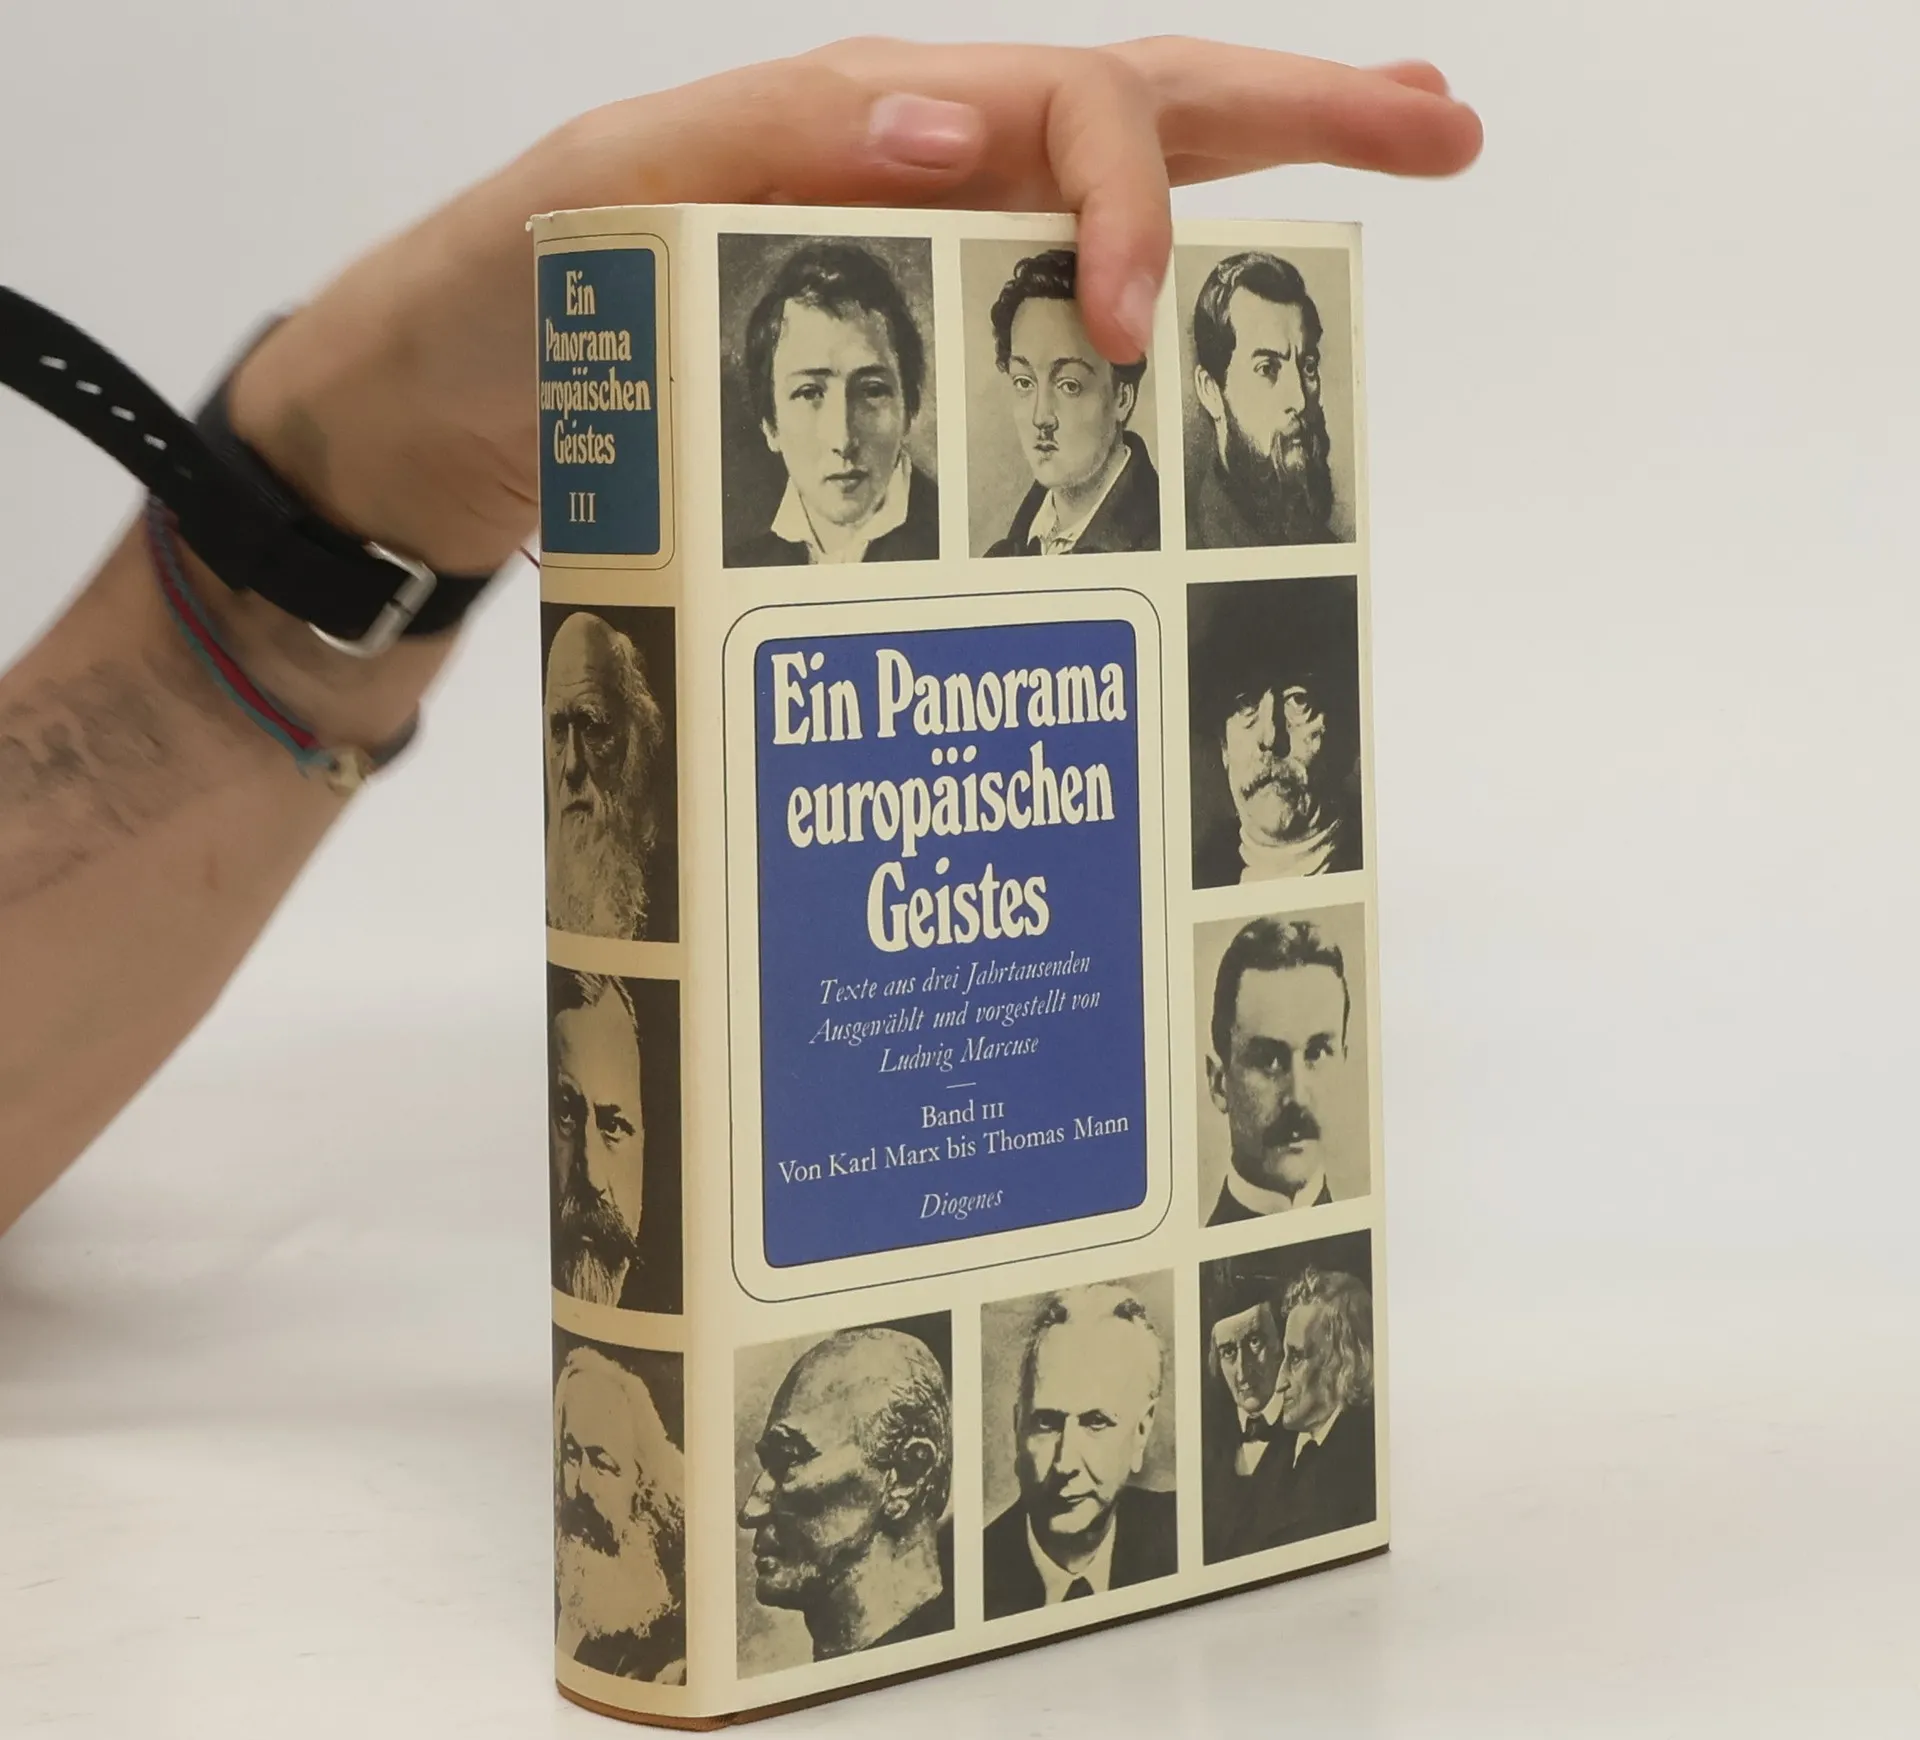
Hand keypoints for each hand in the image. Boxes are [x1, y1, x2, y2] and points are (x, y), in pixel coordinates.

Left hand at [231, 37, 1481, 576]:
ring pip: (1118, 203)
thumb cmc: (511, 300)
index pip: (1071, 109)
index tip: (1132, 340)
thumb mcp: (610, 192)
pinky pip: (1047, 316)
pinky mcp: (903, 350)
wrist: (449, 415)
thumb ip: (767, 141)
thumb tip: (954, 122)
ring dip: (1257, 195)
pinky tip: (1199, 348)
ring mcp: (920, 260)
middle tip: (1447, 126)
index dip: (1132, 210)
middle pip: (1143, 111)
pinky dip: (1145, 314)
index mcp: (869, 122)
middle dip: (1305, 113)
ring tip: (1384, 177)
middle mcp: (918, 175)